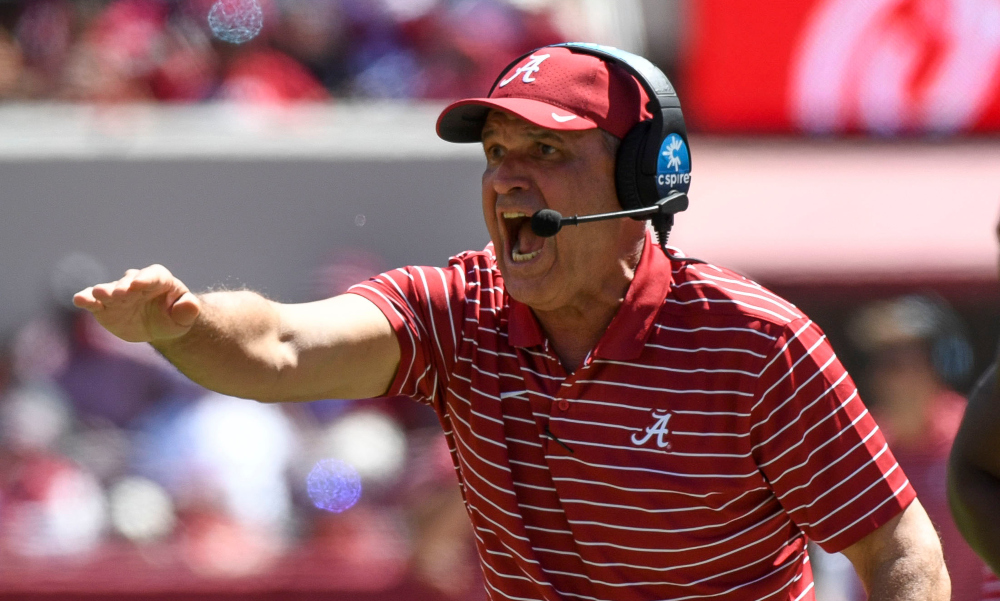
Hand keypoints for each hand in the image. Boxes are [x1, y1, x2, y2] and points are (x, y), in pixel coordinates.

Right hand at [73, 264, 201, 342]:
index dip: (146, 279)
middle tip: (118, 293)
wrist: (157, 326)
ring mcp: (118, 293)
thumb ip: (188, 310)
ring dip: (103, 291)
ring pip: (109, 289)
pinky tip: (79, 299)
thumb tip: (191, 305)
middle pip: (128, 282)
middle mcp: (135, 283)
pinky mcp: (104, 305)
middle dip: (124, 287)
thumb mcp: (185, 316)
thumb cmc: (173, 317)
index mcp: (159, 280)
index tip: (138, 284)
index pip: (154, 276)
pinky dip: (86, 299)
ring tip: (98, 294)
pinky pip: (93, 300)